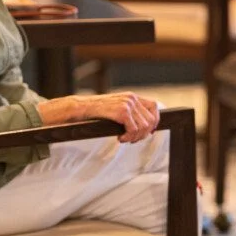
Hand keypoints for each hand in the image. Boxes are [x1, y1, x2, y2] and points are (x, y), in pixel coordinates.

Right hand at [37, 92, 160, 142]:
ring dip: (135, 137)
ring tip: (125, 139)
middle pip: (150, 120)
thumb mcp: (116, 108)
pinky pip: (133, 129)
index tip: (149, 132)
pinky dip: (128, 137)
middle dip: (143, 133)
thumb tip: (146, 128)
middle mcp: (132, 98)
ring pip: (143, 127)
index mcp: (132, 96)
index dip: (155, 121)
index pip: (154, 107)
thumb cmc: (97, 112)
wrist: (80, 108)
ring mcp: (127, 104)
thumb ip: (130, 113)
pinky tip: (120, 138)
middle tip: (132, 139)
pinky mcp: (121, 111)